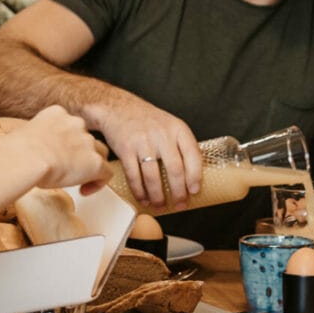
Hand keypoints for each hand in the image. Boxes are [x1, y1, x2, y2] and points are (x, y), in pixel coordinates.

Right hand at [14, 105, 109, 193]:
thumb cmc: (16, 151)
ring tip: (77, 181)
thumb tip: (26, 153)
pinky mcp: (95, 162)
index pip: (69, 126)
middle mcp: (75, 124)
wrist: (26, 158)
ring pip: (99, 154)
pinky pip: (106, 173)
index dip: (66, 142)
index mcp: (57, 114)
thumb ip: (32, 140)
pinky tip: (84, 191)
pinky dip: (98, 183)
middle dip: (80, 153)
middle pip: (86, 139)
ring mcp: (87, 142)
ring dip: (90, 166)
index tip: (57, 155)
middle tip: (66, 169)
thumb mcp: (22, 136)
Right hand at [85, 95, 201, 208]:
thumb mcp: (170, 125)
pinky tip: (143, 198)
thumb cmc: (146, 120)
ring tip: (160, 205)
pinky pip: (134, 176)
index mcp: (178, 129)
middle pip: (175, 170)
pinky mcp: (126, 149)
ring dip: (158, 196)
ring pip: (153, 177)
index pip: (193, 155)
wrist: (118, 107)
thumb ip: (180, 145)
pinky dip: (139, 191)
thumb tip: (191, 176)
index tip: (195, 191)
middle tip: (180, 204)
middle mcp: (162, 135)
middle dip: (179, 192)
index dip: (195, 177)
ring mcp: (143, 142)